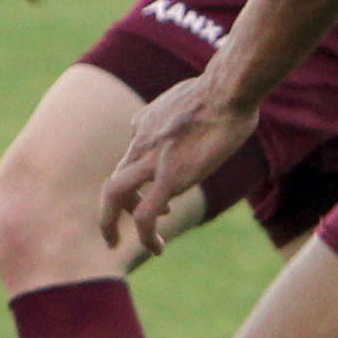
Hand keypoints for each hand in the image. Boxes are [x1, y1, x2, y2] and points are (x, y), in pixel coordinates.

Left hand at [99, 71, 254, 260]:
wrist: (228, 89)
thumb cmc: (226, 91)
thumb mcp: (196, 99)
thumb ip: (186, 115)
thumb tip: (200, 117)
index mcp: (146, 124)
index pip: (133, 159)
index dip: (141, 184)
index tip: (162, 201)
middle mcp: (141, 141)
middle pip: (113, 180)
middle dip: (109, 211)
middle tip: (110, 234)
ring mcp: (152, 159)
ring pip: (115, 194)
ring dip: (111, 223)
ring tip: (121, 246)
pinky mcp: (170, 176)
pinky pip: (146, 213)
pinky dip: (145, 235)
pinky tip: (155, 248)